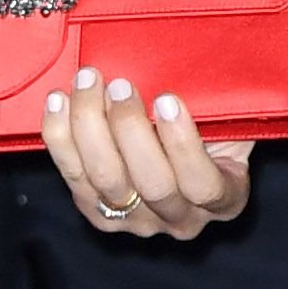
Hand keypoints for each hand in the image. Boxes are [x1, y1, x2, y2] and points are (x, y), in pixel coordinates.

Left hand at [42, 65, 253, 242]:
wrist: (178, 139)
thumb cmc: (210, 122)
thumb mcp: (229, 113)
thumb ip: (221, 104)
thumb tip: (197, 67)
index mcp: (226, 199)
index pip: (203, 184)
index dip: (183, 143)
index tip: (167, 99)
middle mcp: (182, 219)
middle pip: (151, 185)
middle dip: (130, 129)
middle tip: (120, 85)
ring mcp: (137, 221)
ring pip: (106, 181)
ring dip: (91, 127)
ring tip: (88, 83)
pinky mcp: (97, 212)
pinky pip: (74, 177)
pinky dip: (61, 137)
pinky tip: (58, 101)